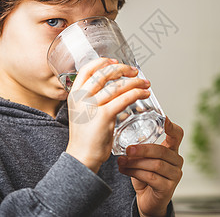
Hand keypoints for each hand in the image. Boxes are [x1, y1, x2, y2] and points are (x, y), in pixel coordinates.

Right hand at [66, 58, 150, 172]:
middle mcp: (81, 97)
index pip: (88, 69)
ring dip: (135, 82)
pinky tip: (144, 94)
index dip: (103, 62)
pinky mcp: (104, 116)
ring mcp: (92, 106)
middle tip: (135, 71)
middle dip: (123, 69)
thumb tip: (111, 87)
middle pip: (104, 74)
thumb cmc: (85, 137)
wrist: (81, 157)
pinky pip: (124, 99)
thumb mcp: (81, 112)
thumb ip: (91, 98)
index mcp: (74, 94)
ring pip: (118, 86)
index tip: (115, 61)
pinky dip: (137, 94)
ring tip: (145, 84)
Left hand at [118, 117, 183, 216]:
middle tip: (128, 149)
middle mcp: (176, 160)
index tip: (164, 118)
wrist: (147, 199)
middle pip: (162, 151)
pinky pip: (152, 177)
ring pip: (155, 165)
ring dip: (135, 163)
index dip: (172, 127)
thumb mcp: (142, 159)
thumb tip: (121, 137)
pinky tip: (124, 170)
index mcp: (171, 149)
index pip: (177, 135)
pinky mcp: (168, 187)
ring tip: (122, 161)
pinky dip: (135, 173)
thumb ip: (138, 148)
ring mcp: (175, 174)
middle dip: (142, 149)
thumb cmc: (145, 176)